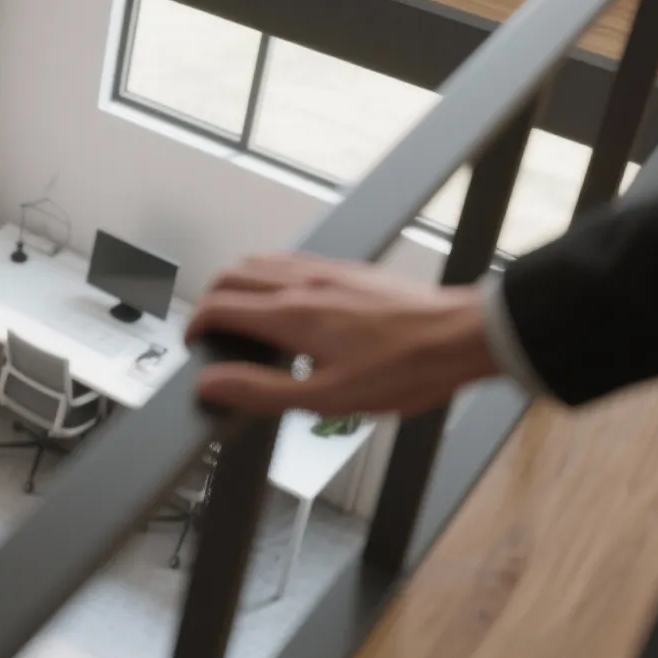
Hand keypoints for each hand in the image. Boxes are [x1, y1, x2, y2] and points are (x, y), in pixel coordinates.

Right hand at [185, 253, 498, 415]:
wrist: (462, 336)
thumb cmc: (405, 370)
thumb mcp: (327, 397)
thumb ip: (261, 391)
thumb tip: (211, 384)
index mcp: (291, 315)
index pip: (219, 306)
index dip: (195, 325)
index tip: (195, 344)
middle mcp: (302, 283)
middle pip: (231, 274)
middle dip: (209, 300)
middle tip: (211, 329)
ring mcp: (325, 271)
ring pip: (259, 260)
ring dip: (237, 283)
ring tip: (240, 314)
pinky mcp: (347, 269)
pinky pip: (291, 259)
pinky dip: (268, 274)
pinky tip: (284, 301)